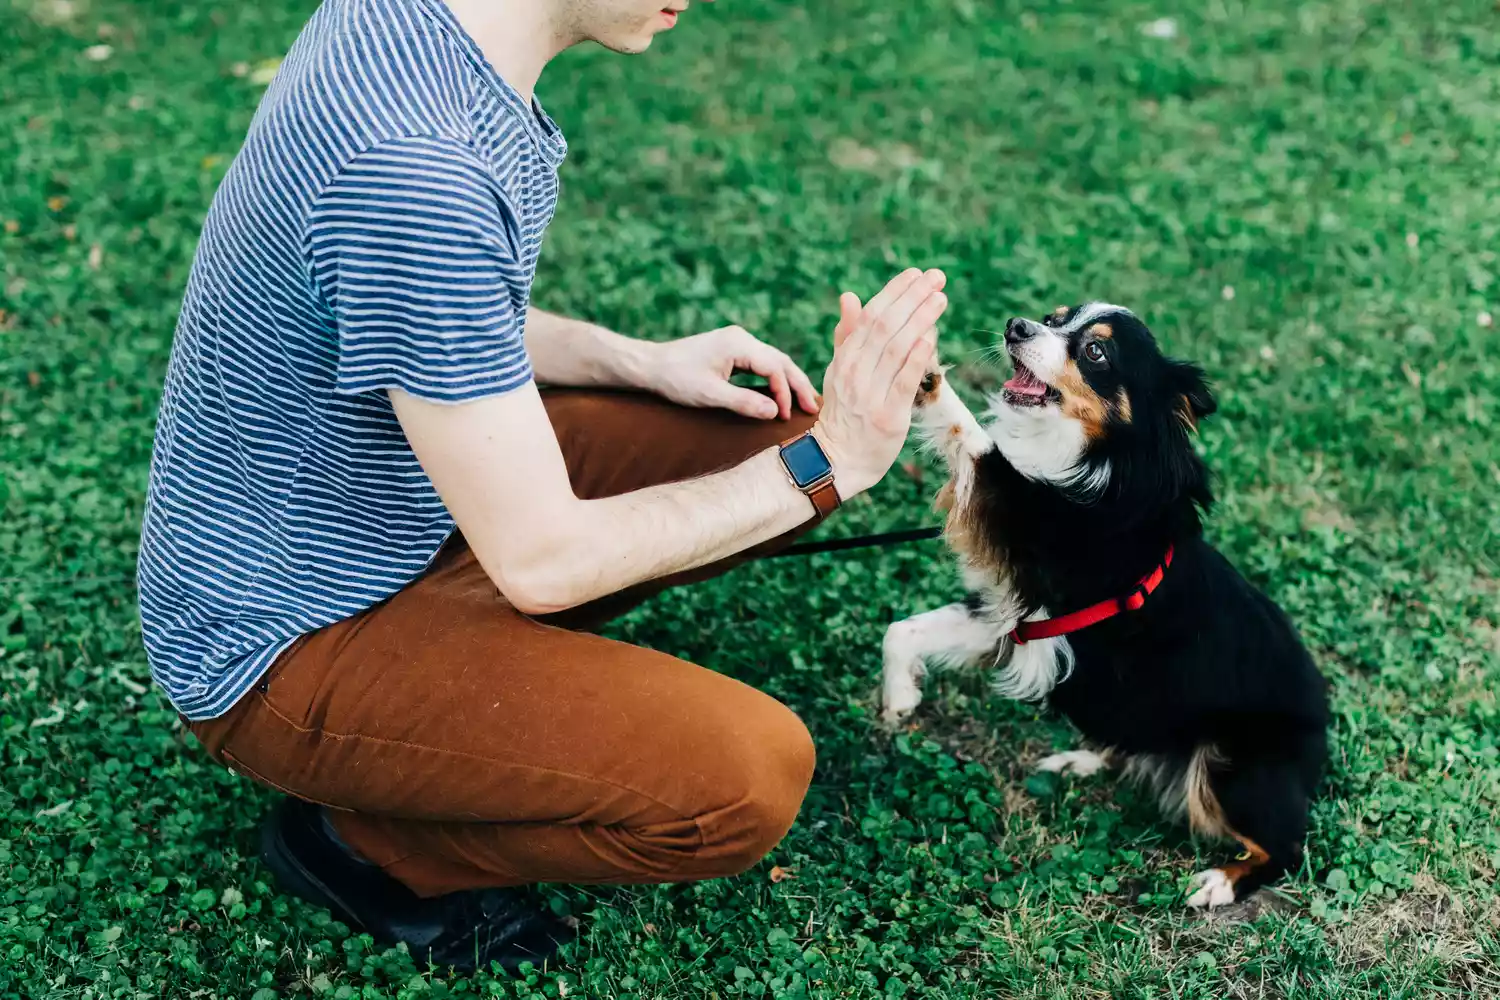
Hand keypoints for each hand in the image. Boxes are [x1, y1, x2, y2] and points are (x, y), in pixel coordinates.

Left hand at [645, 326, 820, 419]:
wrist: (651, 366)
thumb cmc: (676, 379)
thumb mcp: (710, 395)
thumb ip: (744, 402)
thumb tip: (775, 412)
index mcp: (738, 344)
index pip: (774, 368)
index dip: (784, 393)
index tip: (784, 416)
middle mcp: (741, 338)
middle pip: (780, 361)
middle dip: (798, 385)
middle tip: (813, 408)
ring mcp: (737, 342)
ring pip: (773, 361)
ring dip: (789, 381)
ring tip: (804, 402)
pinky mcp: (732, 350)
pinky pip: (762, 363)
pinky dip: (775, 378)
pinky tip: (782, 392)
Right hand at [812, 268, 947, 496]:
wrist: (838, 458)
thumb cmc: (844, 411)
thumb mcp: (839, 370)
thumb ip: (847, 334)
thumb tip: (850, 296)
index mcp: (845, 358)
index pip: (870, 316)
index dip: (894, 292)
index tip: (916, 275)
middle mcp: (855, 372)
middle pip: (885, 326)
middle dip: (912, 298)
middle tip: (936, 278)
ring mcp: (871, 394)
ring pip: (896, 349)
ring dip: (920, 319)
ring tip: (940, 298)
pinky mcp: (889, 416)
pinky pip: (904, 381)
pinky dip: (917, 356)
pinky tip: (931, 336)